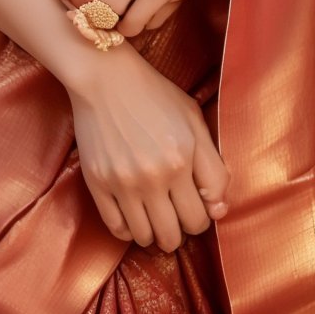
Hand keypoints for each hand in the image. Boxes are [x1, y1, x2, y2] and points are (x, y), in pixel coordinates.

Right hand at [68, 54, 230, 250]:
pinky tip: (133, 213)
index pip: (200, 219)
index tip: (194, 205)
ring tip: (154, 214)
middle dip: (179, 230)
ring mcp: (121, 182)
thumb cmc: (154, 94)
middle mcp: (152, 177)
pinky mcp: (96, 182)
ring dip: (153, 232)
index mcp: (181, 160)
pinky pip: (116, 228)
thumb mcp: (193, 120)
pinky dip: (128, 229)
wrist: (104, 76)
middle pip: (172, 236)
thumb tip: (218, 210)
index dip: (202, 217)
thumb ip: (213, 166)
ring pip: (144, 237)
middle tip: (175, 213)